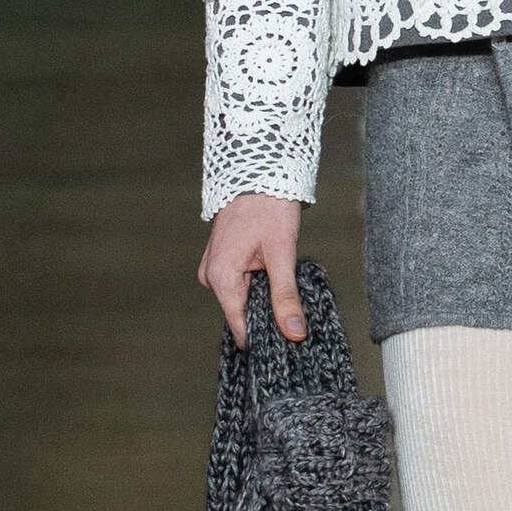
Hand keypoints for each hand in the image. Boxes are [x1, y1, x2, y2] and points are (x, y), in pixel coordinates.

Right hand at [197, 192, 304, 344]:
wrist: (259, 171)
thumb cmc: (269, 207)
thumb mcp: (282, 254)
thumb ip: (286, 296)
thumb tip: (294, 333)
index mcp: (220, 277)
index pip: (241, 326)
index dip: (266, 336)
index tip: (291, 340)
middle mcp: (211, 276)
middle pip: (244, 312)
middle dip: (272, 311)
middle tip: (300, 302)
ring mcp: (214, 268)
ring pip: (246, 297)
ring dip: (269, 295)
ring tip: (292, 279)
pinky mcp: (223, 261)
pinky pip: (244, 283)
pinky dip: (264, 282)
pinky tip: (280, 272)